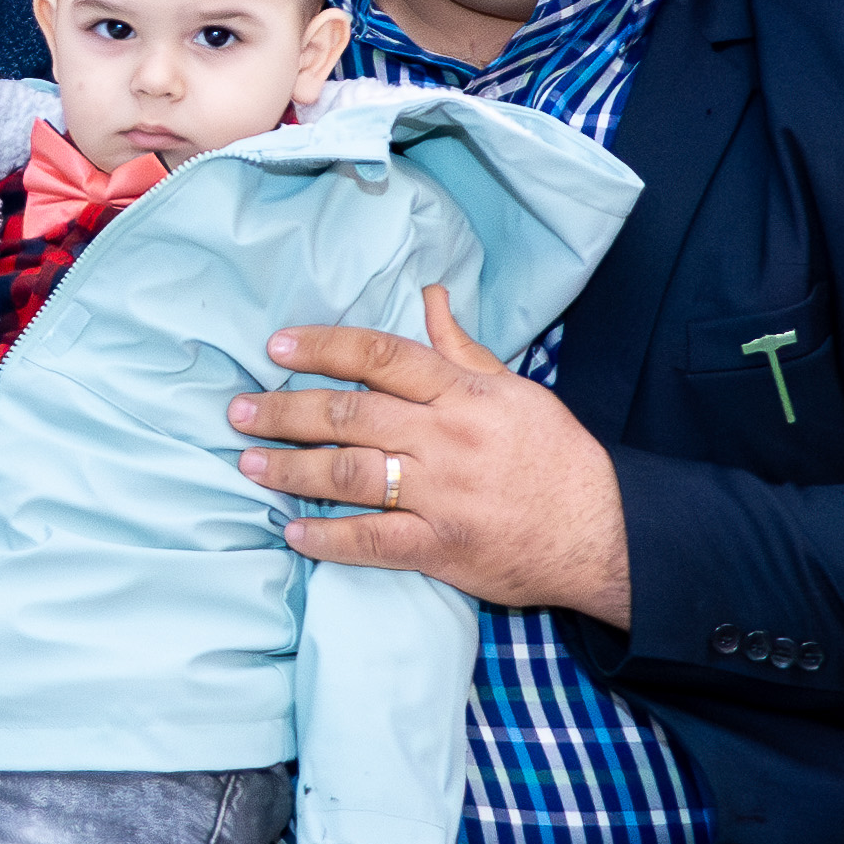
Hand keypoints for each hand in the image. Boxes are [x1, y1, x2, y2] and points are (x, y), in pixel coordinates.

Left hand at [231, 285, 634, 624]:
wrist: (606, 531)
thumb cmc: (556, 455)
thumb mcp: (514, 389)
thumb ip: (461, 348)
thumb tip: (430, 295)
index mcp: (462, 393)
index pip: (379, 355)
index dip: (322, 347)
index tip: (276, 347)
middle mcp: (445, 437)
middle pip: (349, 413)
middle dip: (284, 411)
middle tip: (237, 411)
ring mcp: (442, 494)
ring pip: (348, 474)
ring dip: (289, 470)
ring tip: (248, 464)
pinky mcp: (442, 548)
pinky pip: (372, 541)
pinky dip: (328, 539)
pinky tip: (293, 534)